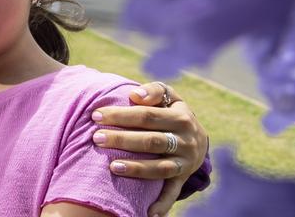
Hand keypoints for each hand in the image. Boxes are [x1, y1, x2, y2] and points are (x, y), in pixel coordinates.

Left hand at [91, 81, 207, 216]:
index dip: (121, 115)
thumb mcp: (169, 96)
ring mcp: (186, 162)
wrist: (198, 136)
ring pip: (160, 167)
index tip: (96, 116)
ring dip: (137, 169)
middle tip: (97, 138)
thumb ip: (154, 91)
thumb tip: (135, 95)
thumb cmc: (171, 112)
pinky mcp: (183, 178)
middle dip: (122, 140)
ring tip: (112, 167)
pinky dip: (162, 204)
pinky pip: (172, 192)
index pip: (147, 115)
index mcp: (181, 117)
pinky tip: (148, 213)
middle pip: (151, 141)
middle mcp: (186, 141)